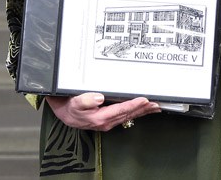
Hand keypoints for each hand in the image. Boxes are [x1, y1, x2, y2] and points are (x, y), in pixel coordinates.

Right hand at [45, 92, 160, 130]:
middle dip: (143, 109)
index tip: (144, 100)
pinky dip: (136, 112)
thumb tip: (98, 98)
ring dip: (142, 111)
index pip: (121, 110)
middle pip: (129, 114)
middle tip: (156, 104)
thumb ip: (85, 100)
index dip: (134, 104)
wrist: (64, 113)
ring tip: (154, 107)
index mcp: (100, 118)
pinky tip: (142, 110)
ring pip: (129, 116)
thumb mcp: (74, 103)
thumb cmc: (69, 107)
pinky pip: (125, 116)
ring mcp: (108, 122)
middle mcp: (106, 121)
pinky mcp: (108, 120)